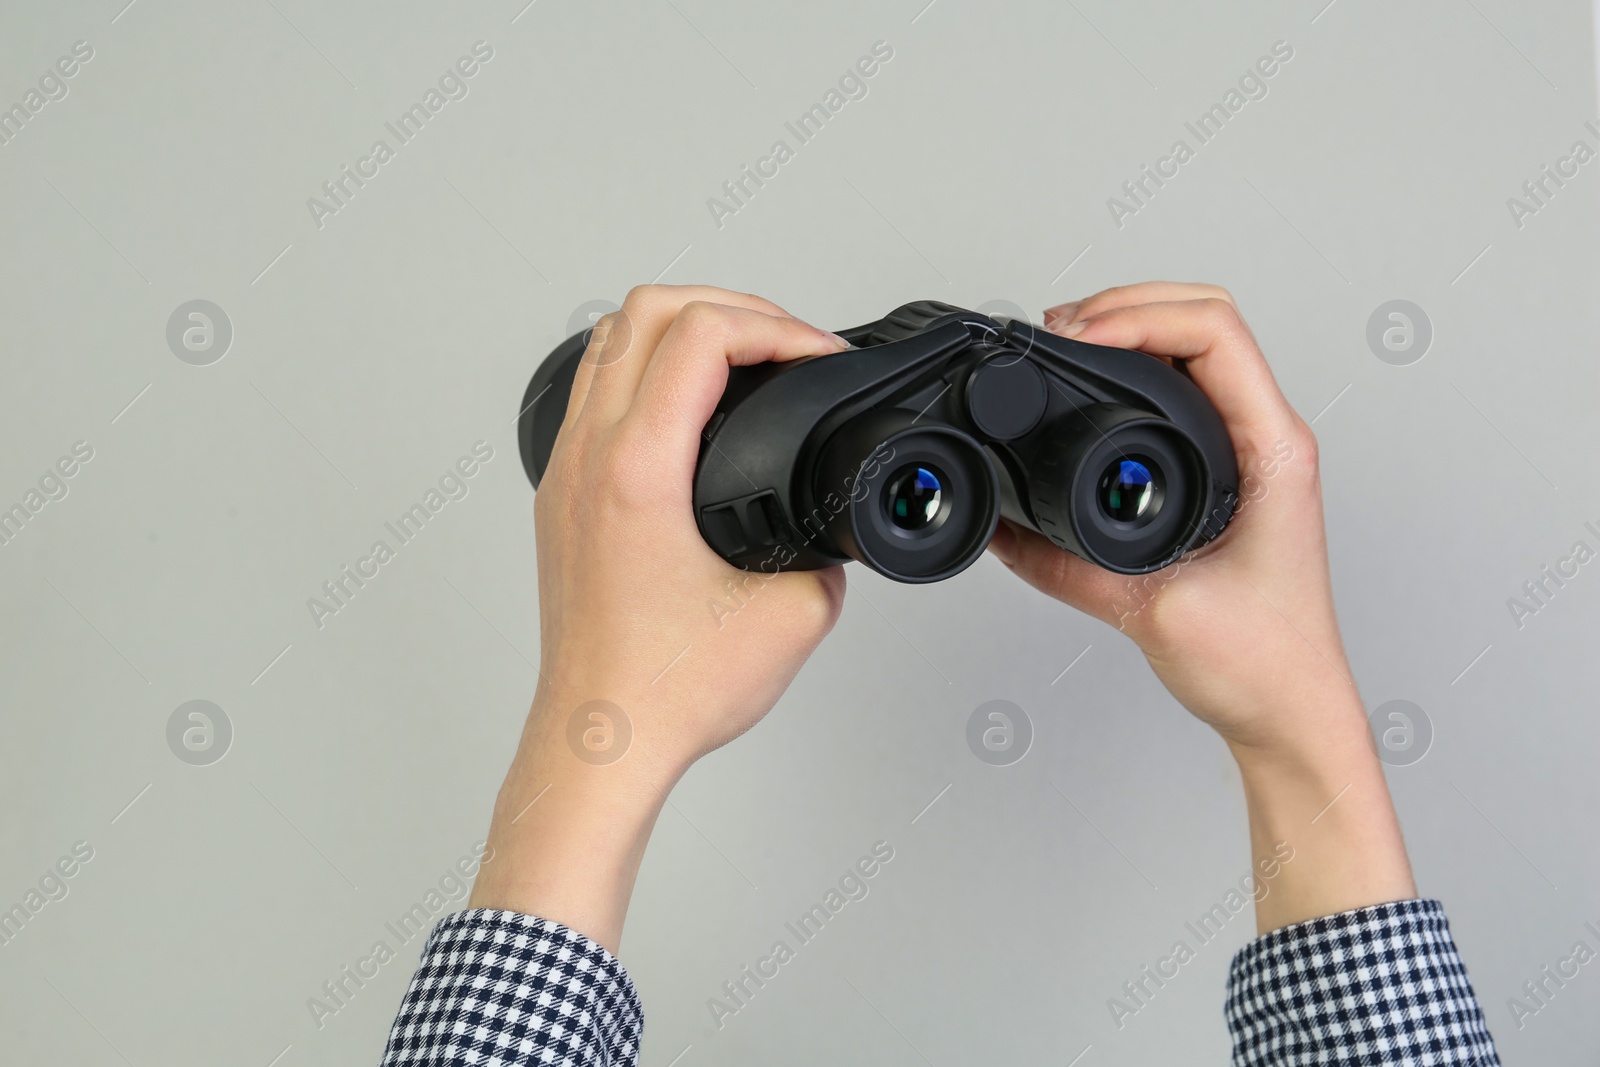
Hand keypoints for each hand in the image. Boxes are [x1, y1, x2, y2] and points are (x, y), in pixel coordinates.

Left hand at [470, 285, 849, 949]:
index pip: (701, 334)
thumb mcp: (796, 615)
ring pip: (612, 339)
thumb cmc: (665, 691)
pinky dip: (648, 368)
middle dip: (733, 306)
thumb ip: (828, 550)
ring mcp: (565, 471)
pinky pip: (596, 388)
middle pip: (648, 309)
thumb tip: (828, 522)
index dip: (778, 327)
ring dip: (682, 327)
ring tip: (744, 354)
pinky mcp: (562, 494)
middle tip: (787, 341)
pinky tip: (690, 406)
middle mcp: (590, 458)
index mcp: (638, 471)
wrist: (602, 740)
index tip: (818, 358)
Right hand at [989, 282, 1413, 930]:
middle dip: (1126, 304)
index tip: (1078, 340)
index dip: (1136, 317)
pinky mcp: (1229, 473)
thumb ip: (1064, 566)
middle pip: (1205, 317)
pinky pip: (1186, 390)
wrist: (1290, 711)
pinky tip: (1095, 386)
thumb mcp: (1148, 610)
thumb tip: (1002, 528)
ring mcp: (1251, 451)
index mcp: (1272, 451)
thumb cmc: (1261, 665)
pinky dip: (1137, 367)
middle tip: (1060, 330)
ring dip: (1132, 327)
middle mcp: (1269, 438)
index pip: (1214, 333)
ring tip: (1069, 343)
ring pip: (1197, 345)